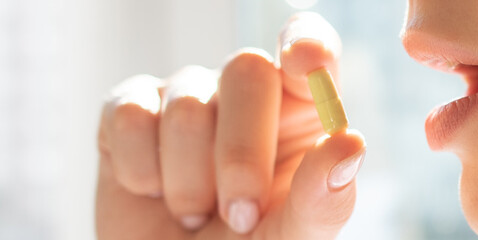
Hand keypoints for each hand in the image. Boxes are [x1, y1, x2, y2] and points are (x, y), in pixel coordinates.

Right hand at [96, 12, 365, 238]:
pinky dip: (141, 173)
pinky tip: (150, 193)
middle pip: (246, 71)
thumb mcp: (290, 237)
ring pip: (186, 107)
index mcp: (297, 112)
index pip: (310, 50)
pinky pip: (130, 119)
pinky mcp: (127, 110)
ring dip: (189, 183)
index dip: (307, 44)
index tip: (304, 61)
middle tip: (241, 217)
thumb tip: (349, 143)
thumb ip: (322, 198)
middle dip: (241, 155)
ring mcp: (183, 97)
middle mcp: (242, 95)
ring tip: (194, 215)